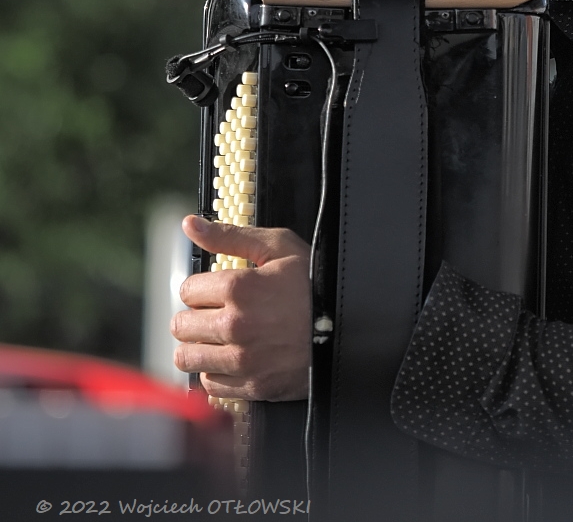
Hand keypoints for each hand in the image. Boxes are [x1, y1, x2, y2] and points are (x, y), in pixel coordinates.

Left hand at [171, 215, 310, 401]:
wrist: (352, 327)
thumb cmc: (318, 284)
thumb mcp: (281, 248)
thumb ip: (231, 236)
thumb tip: (190, 224)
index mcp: (239, 287)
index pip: (187, 290)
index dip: (204, 288)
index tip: (220, 291)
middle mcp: (236, 325)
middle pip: (181, 326)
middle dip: (196, 317)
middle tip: (218, 314)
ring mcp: (243, 360)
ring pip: (187, 357)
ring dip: (200, 347)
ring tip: (220, 338)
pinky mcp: (252, 386)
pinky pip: (210, 383)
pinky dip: (217, 372)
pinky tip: (234, 358)